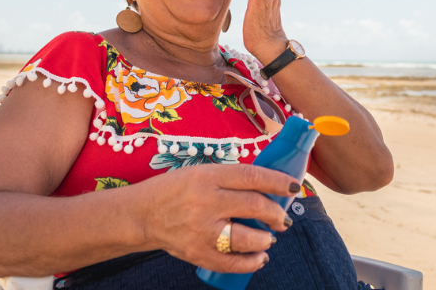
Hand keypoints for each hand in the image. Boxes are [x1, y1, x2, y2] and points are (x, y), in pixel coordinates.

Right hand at [140, 164, 297, 272]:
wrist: (142, 214)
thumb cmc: (176, 190)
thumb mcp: (201, 172)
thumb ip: (232, 179)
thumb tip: (270, 187)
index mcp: (208, 177)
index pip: (252, 176)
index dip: (278, 181)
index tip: (293, 186)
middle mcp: (206, 202)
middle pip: (255, 206)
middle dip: (276, 213)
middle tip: (282, 217)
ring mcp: (202, 231)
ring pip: (248, 238)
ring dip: (267, 239)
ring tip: (270, 237)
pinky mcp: (197, 253)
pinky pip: (232, 263)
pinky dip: (252, 262)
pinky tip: (260, 257)